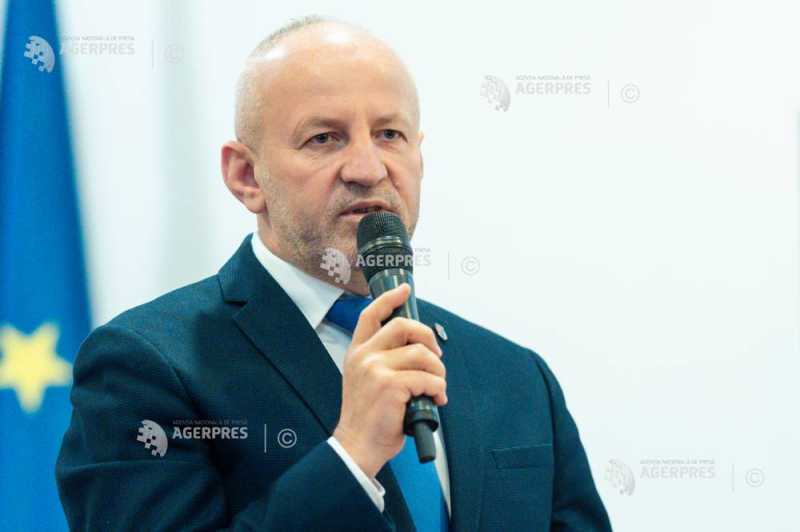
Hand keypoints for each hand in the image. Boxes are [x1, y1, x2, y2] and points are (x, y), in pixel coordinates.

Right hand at [332, 283, 446, 476]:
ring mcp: (376, 369)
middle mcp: (364, 356)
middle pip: (404, 326)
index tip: (404, 289)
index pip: (370, 314)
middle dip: (429, 338)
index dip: (389, 298)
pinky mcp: (391, 385)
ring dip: (438, 371)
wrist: (358, 445)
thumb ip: (382, 360)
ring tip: (437, 387)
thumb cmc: (369, 416)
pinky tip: (436, 400)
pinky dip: (439, 389)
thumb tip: (417, 346)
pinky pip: (428, 378)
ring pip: (422, 354)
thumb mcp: (366, 380)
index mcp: (357, 352)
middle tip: (437, 357)